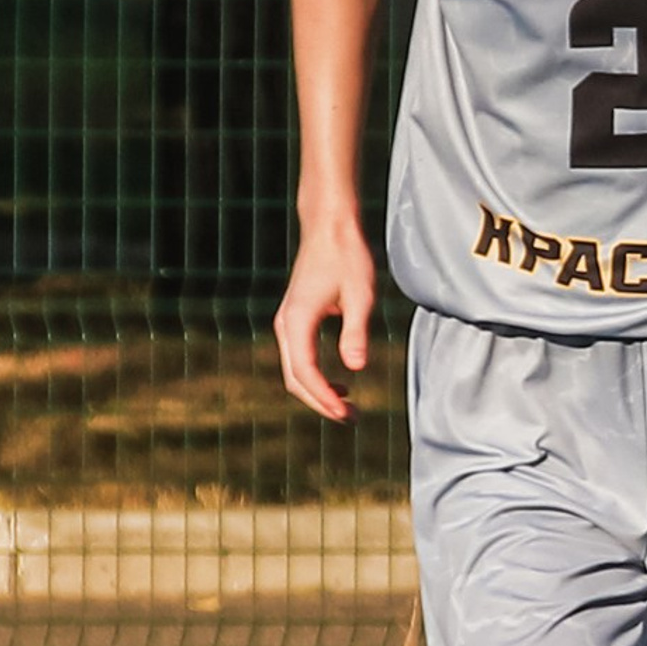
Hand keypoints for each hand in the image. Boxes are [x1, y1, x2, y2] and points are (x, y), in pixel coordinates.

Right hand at [273, 218, 378, 423]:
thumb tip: (355, 367)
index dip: (323, 397)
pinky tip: (340, 385)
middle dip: (320, 402)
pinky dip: (316, 377)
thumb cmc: (347, 256)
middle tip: (351, 418)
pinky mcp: (295, 319)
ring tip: (348, 408)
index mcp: (297, 320)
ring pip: (295, 370)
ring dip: (318, 392)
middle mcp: (286, 324)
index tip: (345, 413)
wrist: (329, 227)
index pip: (305, 371)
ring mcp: (288, 322)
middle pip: (295, 378)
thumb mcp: (360, 295)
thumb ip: (356, 331)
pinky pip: (299, 358)